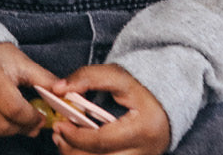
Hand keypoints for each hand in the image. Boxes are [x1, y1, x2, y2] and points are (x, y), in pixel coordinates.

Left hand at [50, 64, 169, 154]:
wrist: (165, 100)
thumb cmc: (140, 87)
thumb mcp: (116, 75)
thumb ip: (87, 77)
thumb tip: (59, 88)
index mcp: (142, 129)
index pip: (103, 141)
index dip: (77, 136)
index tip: (59, 125)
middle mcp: (145, 152)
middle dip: (75, 152)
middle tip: (58, 136)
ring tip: (64, 141)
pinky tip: (79, 147)